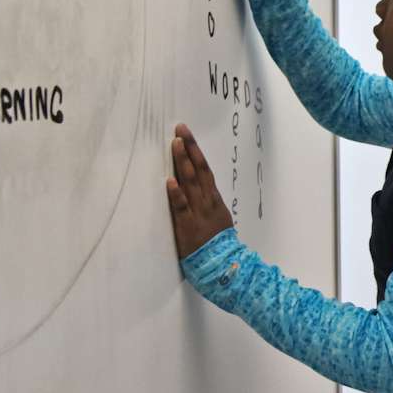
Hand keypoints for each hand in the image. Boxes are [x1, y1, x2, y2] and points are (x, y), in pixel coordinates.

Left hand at [165, 123, 233, 258]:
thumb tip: (197, 188)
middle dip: (189, 148)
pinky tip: (169, 181)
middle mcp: (206, 200)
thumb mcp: (217, 216)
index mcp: (213, 197)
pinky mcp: (187, 224)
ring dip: (182, 162)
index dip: (195, 150)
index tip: (186, 134)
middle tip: (180, 130)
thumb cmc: (218, 241)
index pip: (204, 168)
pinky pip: (181, 207)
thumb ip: (207, 202)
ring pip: (190, 182)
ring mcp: (197, 211)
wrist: (223, 262)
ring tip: (174, 144)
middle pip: (198, 169)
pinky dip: (176, 193)